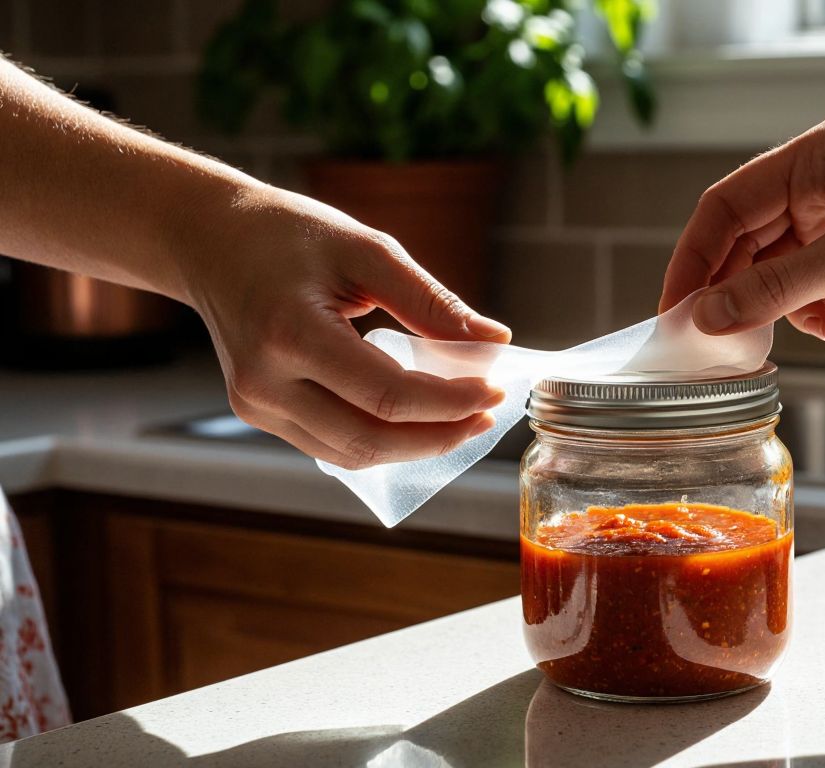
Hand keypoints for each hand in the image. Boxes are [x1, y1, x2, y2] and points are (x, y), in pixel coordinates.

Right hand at [177, 183, 509, 469]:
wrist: (210, 241)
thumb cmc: (289, 235)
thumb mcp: (367, 251)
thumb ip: (431, 302)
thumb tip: (496, 340)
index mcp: (288, 334)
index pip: (386, 395)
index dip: (449, 402)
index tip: (495, 388)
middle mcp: (264, 382)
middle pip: (369, 439)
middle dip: (439, 435)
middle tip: (486, 413)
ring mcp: (255, 405)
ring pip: (352, 454)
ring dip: (415, 446)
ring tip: (462, 418)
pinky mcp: (257, 413)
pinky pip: (331, 445)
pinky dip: (382, 440)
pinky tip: (418, 419)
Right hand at [659, 115, 824, 342]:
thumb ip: (774, 289)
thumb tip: (708, 316)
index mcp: (821, 153)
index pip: (730, 202)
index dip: (695, 255)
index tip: (674, 305)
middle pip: (747, 236)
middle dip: (730, 285)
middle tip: (706, 334)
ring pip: (775, 266)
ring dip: (769, 304)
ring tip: (763, 336)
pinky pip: (806, 286)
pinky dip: (804, 311)